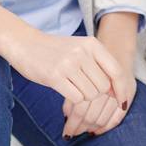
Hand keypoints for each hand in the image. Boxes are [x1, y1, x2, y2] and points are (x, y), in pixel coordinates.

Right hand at [61, 13, 138, 137]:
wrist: (24, 44)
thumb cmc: (55, 50)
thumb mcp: (80, 49)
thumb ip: (99, 65)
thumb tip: (118, 92)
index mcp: (91, 44)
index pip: (116, 71)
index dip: (121, 89)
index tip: (121, 101)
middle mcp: (82, 52)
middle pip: (104, 87)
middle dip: (96, 93)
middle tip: (82, 87)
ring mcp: (68, 64)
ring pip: (91, 94)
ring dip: (83, 96)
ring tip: (71, 85)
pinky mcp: (55, 76)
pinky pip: (76, 99)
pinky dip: (73, 99)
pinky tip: (64, 88)